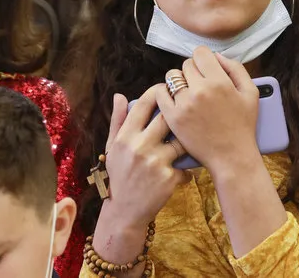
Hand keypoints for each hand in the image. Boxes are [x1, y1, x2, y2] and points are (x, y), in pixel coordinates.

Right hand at [102, 85, 188, 228]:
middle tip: (184, 113)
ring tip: (186, 145)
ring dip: (185, 142)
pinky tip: (181, 174)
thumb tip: (119, 95)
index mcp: (125, 137)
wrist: (124, 211)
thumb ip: (117, 120)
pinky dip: (186, 169)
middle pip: (167, 118)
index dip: (158, 92)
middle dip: (177, 114)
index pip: (144, 104)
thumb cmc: (119, 175)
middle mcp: (139, 147)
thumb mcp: (112, 147)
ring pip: (181, 141)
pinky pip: (185, 166)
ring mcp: (155, 162)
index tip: (166, 89)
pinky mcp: (169, 178)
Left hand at [157, 46, 259, 176]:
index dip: (203, 59)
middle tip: (199, 85)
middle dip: (193, 72)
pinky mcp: (172, 116)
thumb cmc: (243, 125)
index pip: (200, 53)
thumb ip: (235, 68)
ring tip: (187, 92)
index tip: (205, 69)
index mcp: (219, 82)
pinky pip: (160, 93)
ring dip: (179, 81)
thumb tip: (216, 56)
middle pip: (186, 65)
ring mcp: (184, 103)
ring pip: (172, 76)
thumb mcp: (250, 93)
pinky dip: (165, 93)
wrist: (231, 157)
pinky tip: (175, 99)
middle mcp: (200, 90)